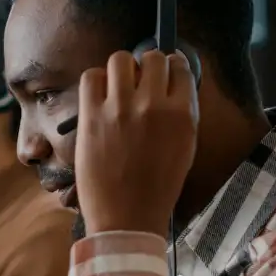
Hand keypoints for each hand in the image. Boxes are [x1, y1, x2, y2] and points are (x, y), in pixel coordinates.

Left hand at [75, 49, 197, 235]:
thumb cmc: (157, 187)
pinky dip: (95, 81)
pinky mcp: (91, 116)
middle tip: (139, 81)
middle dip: (146, 65)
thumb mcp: (185, 148)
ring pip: (120, 59)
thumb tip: (170, 86)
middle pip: (152, 58)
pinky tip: (99, 96)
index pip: (180, 68)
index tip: (163, 73)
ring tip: (117, 86)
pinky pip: (91, 76)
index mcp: (182, 115)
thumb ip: (180, 114)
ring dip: (120, 69)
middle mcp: (153, 105)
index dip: (170, 67)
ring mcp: (120, 109)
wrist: (127, 216)